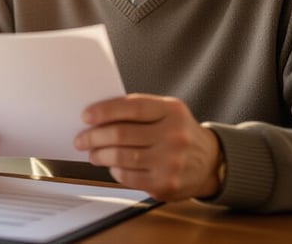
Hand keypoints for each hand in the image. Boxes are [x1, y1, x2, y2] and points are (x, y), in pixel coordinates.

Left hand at [74, 93, 221, 201]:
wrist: (210, 162)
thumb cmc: (179, 132)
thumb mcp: (167, 112)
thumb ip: (138, 111)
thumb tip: (97, 117)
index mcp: (172, 111)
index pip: (132, 107)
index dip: (105, 111)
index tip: (85, 116)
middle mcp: (174, 135)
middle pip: (122, 134)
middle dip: (94, 136)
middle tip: (81, 139)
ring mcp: (171, 162)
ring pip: (121, 157)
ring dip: (99, 155)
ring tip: (92, 153)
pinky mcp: (165, 184)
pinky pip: (128, 177)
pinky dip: (114, 170)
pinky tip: (111, 166)